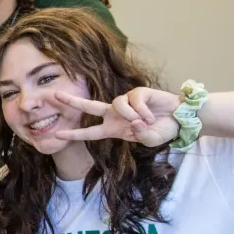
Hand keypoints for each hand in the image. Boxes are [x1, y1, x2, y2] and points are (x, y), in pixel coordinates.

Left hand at [54, 86, 182, 146]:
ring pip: (117, 104)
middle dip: (72, 101)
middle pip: (89, 106)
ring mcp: (126, 102)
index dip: (75, 134)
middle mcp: (115, 114)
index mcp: (113, 128)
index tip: (58, 134)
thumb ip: (140, 136)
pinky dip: (142, 110)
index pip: (90, 132)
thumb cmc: (162, 131)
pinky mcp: (138, 93)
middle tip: (55, 94)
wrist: (179, 119)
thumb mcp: (150, 140)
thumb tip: (134, 122)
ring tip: (145, 122)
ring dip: (131, 115)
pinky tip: (150, 116)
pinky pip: (134, 100)